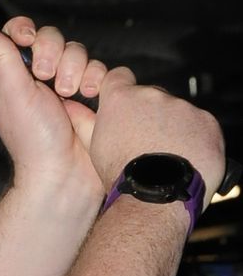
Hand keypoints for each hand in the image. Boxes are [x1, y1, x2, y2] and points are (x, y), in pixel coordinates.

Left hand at [0, 16, 122, 198]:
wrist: (66, 172)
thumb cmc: (33, 140)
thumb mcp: (13, 94)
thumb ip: (1, 57)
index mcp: (15, 75)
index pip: (18, 34)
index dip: (24, 29)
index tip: (27, 38)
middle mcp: (41, 77)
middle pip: (52, 37)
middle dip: (52, 53)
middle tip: (47, 78)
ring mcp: (69, 83)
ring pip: (78, 51)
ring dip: (74, 69)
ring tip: (69, 94)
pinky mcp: (93, 93)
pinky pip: (101, 68)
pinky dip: (97, 78)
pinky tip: (90, 95)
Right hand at [85, 73, 225, 198]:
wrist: (155, 198)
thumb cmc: (121, 176)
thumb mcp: (94, 147)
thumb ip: (84, 121)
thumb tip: (69, 107)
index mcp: (122, 99)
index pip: (119, 77)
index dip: (121, 90)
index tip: (125, 106)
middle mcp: (152, 96)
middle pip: (152, 97)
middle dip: (151, 114)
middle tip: (146, 142)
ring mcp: (182, 107)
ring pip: (178, 112)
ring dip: (174, 127)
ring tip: (167, 155)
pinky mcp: (207, 121)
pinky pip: (202, 125)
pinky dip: (197, 138)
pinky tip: (186, 158)